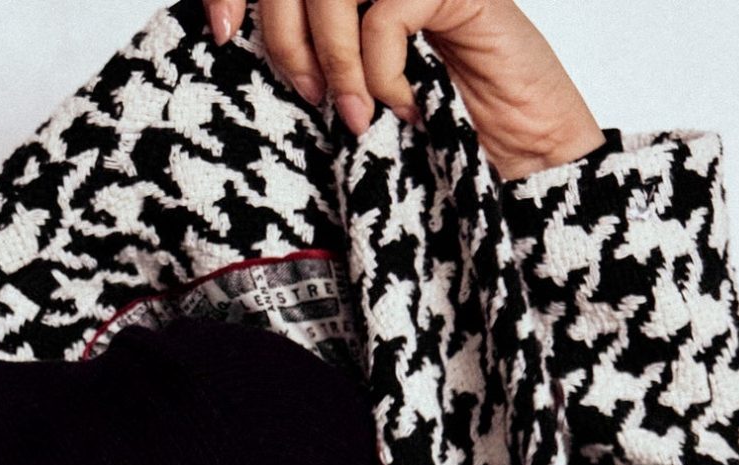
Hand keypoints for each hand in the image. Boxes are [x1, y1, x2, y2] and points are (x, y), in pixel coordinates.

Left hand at [202, 0, 604, 180]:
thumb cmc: (436, 147)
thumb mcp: (351, 111)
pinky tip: (404, 106)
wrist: (521, 173)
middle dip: (282, 32)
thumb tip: (233, 48)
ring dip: (330, 55)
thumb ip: (309, 73)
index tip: (218, 32)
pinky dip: (379, 67)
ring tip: (352, 114)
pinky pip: (386, 11)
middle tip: (305, 96)